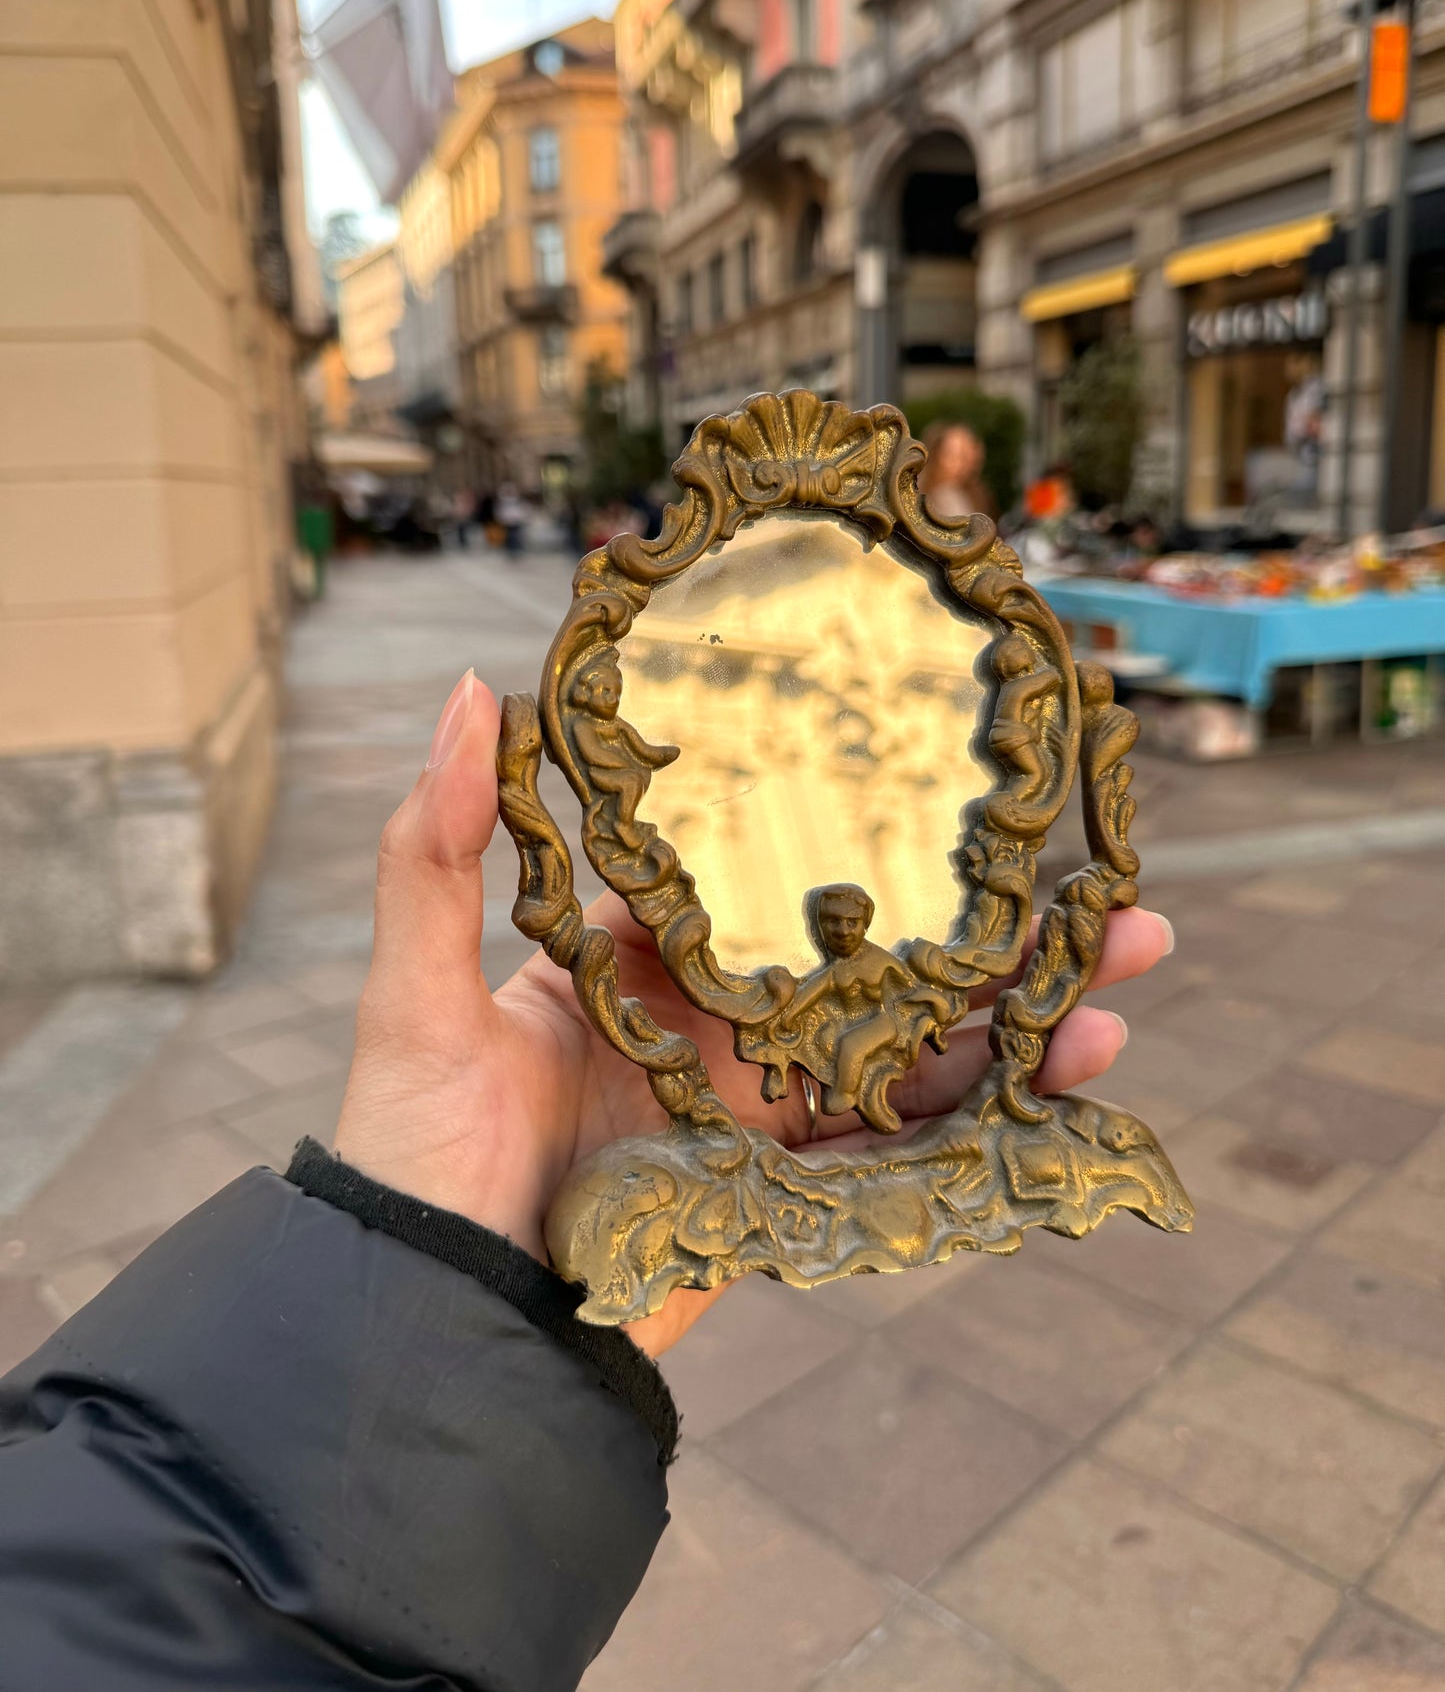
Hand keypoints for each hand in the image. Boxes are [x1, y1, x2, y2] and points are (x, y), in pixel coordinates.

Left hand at [337, 671, 1174, 1357]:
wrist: (433, 1324)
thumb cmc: (410, 1150)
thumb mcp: (416, 991)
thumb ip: (438, 850)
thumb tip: (471, 691)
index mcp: (644, 953)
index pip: (771, 867)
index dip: (863, 819)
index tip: (949, 767)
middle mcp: (717, 1020)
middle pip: (876, 952)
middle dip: (985, 917)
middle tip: (1096, 875)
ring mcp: (758, 1109)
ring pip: (914, 1047)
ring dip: (1020, 1012)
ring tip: (1124, 967)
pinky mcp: (784, 1194)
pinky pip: (901, 1150)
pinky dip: (989, 1117)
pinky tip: (1073, 1077)